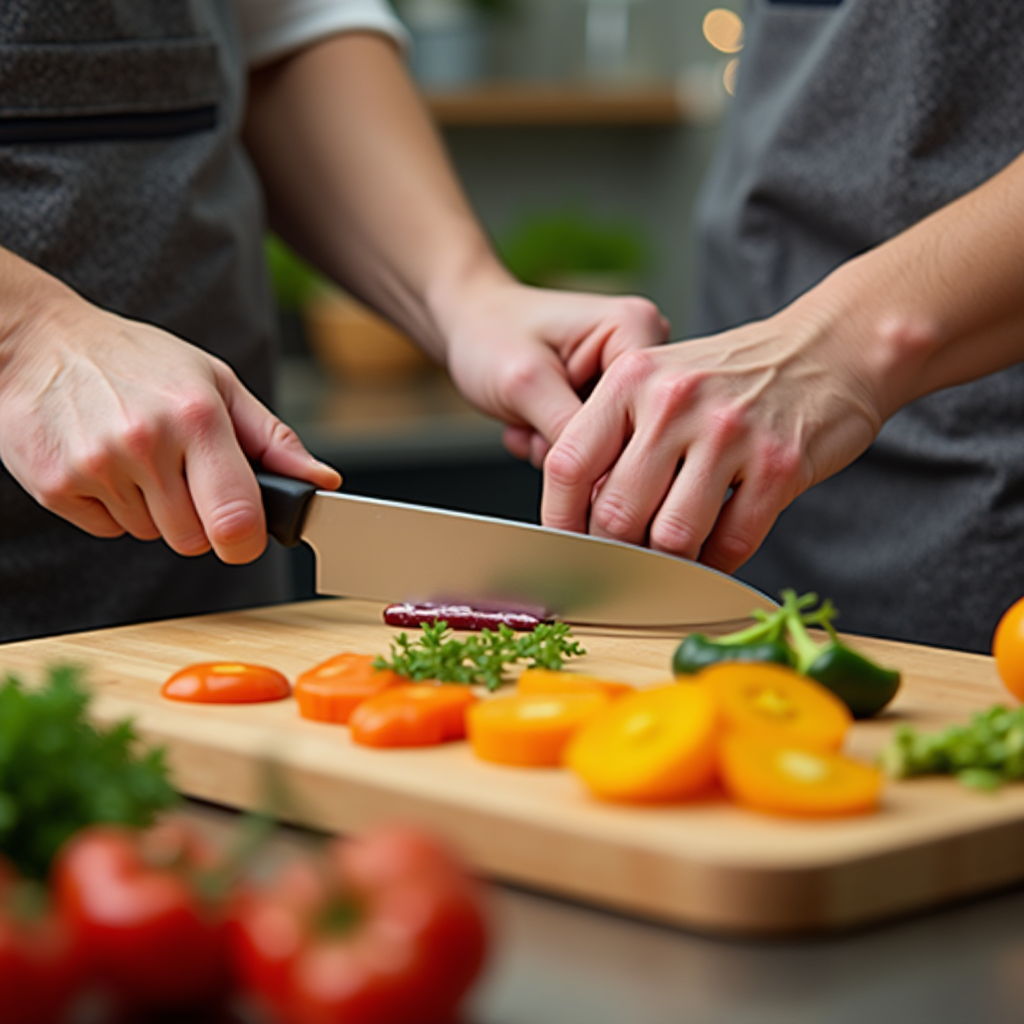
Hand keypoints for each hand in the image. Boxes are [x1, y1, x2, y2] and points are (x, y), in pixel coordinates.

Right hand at [0, 272, 338, 562]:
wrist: (42, 342)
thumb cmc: (141, 361)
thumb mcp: (218, 383)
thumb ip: (274, 440)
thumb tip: (321, 481)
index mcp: (196, 417)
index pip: (236, 519)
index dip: (248, 540)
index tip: (246, 535)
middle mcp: (145, 443)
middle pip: (194, 540)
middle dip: (200, 520)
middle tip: (184, 475)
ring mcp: (96, 467)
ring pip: (151, 535)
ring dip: (155, 510)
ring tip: (139, 458)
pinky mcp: (55, 487)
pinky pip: (108, 531)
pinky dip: (114, 509)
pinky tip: (107, 464)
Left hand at [440, 277, 669, 465]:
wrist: (467, 328)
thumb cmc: (488, 334)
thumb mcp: (524, 383)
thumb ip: (568, 433)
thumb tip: (602, 487)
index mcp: (635, 325)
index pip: (652, 408)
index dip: (606, 446)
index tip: (559, 448)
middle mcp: (644, 350)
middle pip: (634, 433)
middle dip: (574, 446)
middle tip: (534, 428)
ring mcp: (629, 379)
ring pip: (612, 448)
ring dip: (561, 450)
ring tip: (529, 422)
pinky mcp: (613, 402)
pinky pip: (598, 449)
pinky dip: (558, 449)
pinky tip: (535, 426)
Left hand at [541, 302, 887, 573]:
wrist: (829, 348)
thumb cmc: (732, 376)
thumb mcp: (660, 379)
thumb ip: (616, 436)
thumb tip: (579, 515)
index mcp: (632, 377)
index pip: (569, 464)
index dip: (559, 518)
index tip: (565, 546)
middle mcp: (675, 401)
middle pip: (617, 513)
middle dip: (616, 551)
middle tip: (623, 562)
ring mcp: (730, 433)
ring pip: (673, 536)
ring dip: (668, 563)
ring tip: (670, 560)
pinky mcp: (779, 464)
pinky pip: (732, 541)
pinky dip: (716, 562)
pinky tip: (713, 555)